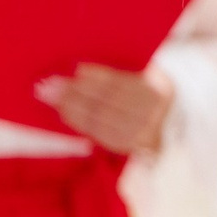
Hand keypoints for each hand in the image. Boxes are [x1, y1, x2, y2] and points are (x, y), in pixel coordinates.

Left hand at [35, 64, 173, 155]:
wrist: (166, 131)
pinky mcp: (126, 146)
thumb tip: (85, 69)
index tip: (77, 69)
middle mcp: (153, 114)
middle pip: (106, 100)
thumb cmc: (150, 98)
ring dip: (70, 105)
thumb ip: (131, 72)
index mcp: (161, 91)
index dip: (99, 76)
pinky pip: (96, 133)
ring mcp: (139, 133)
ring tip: (49, 95)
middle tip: (49, 83)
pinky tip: (63, 111)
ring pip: (98, 117)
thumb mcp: (152, 80)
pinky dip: (77, 121)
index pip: (123, 83)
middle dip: (75, 91)